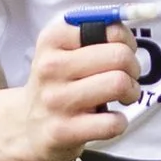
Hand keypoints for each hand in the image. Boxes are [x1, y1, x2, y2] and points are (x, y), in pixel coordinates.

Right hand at [13, 20, 139, 160]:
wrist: (26, 127)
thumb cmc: (58, 85)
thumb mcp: (63, 52)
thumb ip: (96, 37)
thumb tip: (128, 37)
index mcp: (53, 40)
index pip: (110, 30)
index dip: (126, 42)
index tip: (122, 53)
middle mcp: (50, 67)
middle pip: (119, 56)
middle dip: (133, 68)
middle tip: (127, 77)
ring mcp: (56, 100)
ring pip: (118, 84)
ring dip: (131, 92)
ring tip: (122, 97)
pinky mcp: (63, 131)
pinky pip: (112, 122)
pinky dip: (120, 122)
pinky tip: (108, 120)